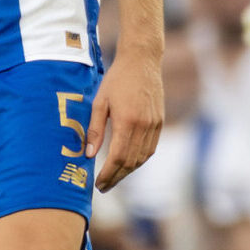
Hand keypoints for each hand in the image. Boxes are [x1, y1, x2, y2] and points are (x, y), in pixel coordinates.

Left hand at [87, 48, 162, 192]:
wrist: (142, 61)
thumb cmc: (117, 79)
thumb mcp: (100, 101)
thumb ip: (95, 129)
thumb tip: (89, 154)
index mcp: (127, 121)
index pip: (118, 157)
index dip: (108, 174)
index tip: (98, 184)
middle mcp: (144, 126)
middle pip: (131, 162)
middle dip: (117, 177)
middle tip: (104, 187)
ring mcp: (154, 125)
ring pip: (142, 158)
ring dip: (128, 171)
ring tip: (114, 178)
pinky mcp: (159, 122)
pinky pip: (150, 149)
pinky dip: (139, 160)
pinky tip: (128, 163)